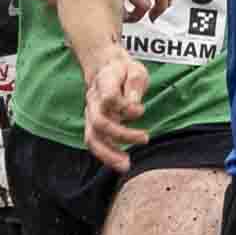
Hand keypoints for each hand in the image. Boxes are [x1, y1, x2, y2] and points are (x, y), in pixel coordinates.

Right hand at [82, 51, 152, 170]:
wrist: (104, 69)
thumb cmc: (123, 71)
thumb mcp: (135, 70)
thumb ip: (135, 85)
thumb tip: (134, 107)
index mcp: (104, 84)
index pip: (109, 98)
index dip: (125, 106)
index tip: (140, 110)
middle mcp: (93, 101)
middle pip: (99, 123)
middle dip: (121, 135)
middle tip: (144, 139)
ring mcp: (91, 114)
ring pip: (92, 138)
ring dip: (108, 154)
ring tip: (126, 165)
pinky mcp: (93, 125)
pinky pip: (95, 143)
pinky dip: (107, 156)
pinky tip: (121, 162)